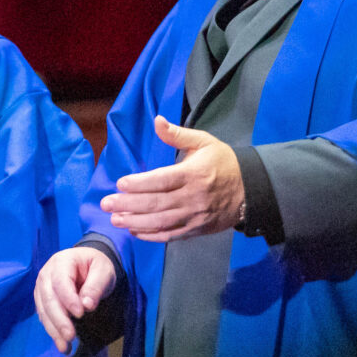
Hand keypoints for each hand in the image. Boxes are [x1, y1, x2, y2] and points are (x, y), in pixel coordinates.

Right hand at [34, 246, 115, 354]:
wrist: (87, 266)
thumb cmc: (95, 267)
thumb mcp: (103, 271)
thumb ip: (96, 286)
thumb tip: (87, 305)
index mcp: (61, 261)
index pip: (61, 282)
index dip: (68, 299)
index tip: (80, 314)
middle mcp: (46, 274)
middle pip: (49, 299)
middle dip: (59, 320)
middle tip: (71, 336)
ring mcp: (42, 288)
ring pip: (44, 311)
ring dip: (54, 330)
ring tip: (66, 347)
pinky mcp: (42, 301)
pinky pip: (44, 317)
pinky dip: (53, 332)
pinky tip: (62, 344)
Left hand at [101, 116, 244, 241]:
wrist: (250, 190)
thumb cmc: (222, 162)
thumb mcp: (204, 142)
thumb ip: (178, 135)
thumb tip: (157, 120)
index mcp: (193, 174)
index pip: (162, 180)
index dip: (140, 184)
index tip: (120, 183)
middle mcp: (192, 197)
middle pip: (156, 204)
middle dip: (129, 205)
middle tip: (106, 204)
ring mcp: (194, 216)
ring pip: (161, 222)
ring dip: (135, 222)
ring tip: (115, 219)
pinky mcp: (196, 230)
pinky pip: (170, 235)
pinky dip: (151, 236)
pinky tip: (134, 231)